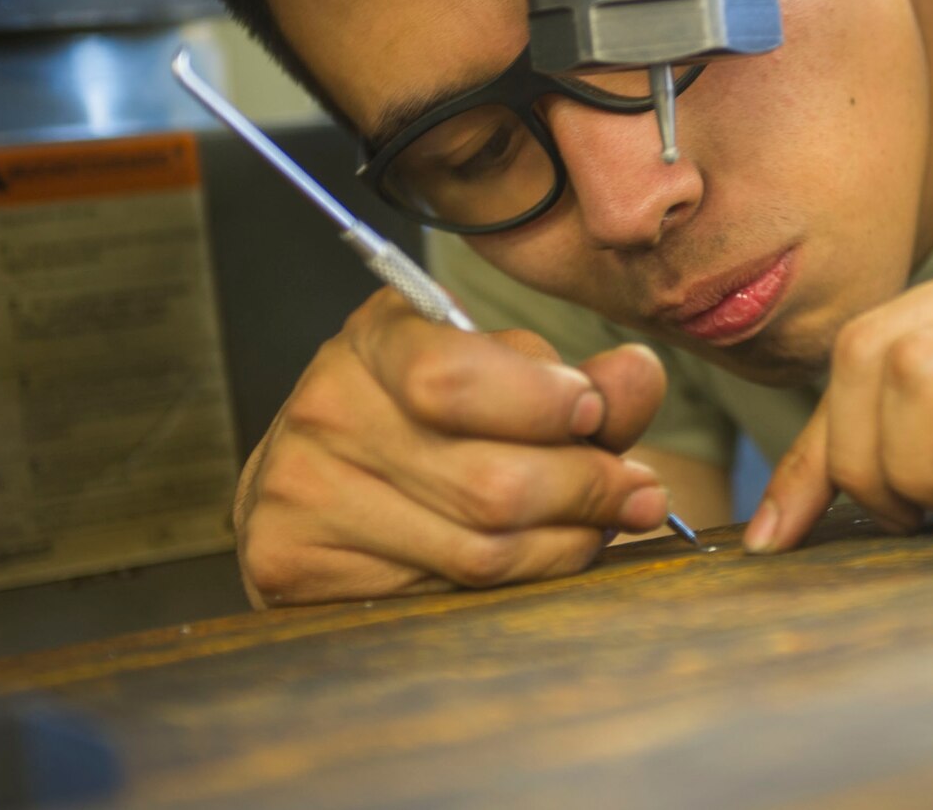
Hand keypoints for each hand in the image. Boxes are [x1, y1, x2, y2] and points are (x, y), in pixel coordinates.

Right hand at [234, 287, 671, 606]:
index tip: (595, 415)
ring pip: (479, 550)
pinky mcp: (292, 566)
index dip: (544, 405)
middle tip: (640, 493)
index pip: (456, 379)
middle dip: (588, 491)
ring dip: (569, 542)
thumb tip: (640, 376)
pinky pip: (443, 594)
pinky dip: (520, 579)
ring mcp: (299, 491)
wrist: (320, 476)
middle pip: (488, 482)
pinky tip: (545, 555)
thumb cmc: (434, 417)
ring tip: (604, 524)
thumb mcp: (501, 372)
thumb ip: (580, 383)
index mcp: (378, 337)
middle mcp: (326, 408)